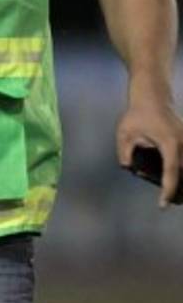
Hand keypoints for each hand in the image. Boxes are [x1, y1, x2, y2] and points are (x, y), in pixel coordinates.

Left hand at [116, 89, 182, 207]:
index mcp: (170, 144)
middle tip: (167, 202)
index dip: (168, 191)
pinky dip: (181, 172)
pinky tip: (177, 182)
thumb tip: (128, 168)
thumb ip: (125, 151)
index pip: (171, 173)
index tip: (162, 205)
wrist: (153, 97)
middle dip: (178, 191)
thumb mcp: (125, 133)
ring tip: (173, 196)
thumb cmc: (137, 115)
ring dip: (181, 182)